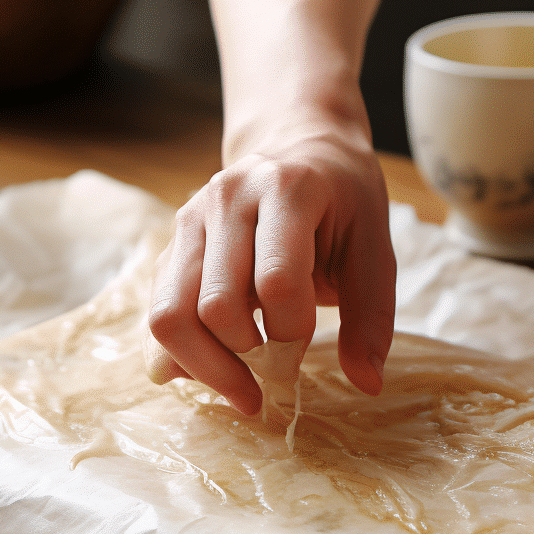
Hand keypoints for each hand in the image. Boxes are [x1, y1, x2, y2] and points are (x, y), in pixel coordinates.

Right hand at [146, 126, 395, 414]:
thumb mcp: (376, 250)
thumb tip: (367, 385)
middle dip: (248, 356)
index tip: (306, 342)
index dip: (292, 330)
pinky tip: (214, 367)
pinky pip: (157, 314)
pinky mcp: (171, 246)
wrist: (300, 148)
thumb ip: (372, 318)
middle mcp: (226, 198)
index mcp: (287, 190)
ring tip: (244, 383)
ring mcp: (190, 220)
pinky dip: (180, 356)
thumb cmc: (344, 203)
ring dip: (207, 367)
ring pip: (169, 316)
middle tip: (280, 366)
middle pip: (214, 307)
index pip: (276, 282)